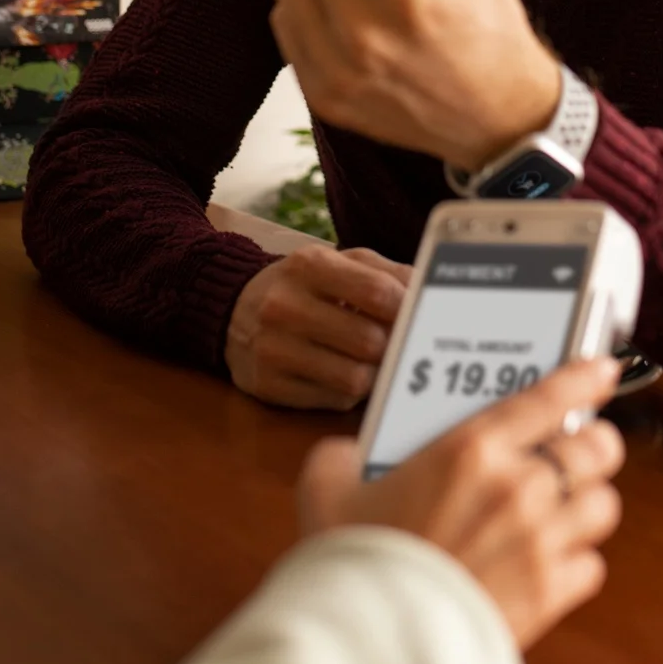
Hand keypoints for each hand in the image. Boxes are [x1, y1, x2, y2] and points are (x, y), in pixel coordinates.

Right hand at [225, 243, 408, 410]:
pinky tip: (344, 373)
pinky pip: (334, 400)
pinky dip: (351, 392)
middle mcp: (285, 305)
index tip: (422, 319)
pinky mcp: (268, 386)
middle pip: (369, 341)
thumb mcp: (341, 263)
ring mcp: (272, 349)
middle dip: (393, 347)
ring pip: (355, 378)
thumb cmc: (305, 286)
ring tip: (373, 361)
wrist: (234, 310)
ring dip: (375, 373)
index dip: (410, 310)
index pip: (378, 292)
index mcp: (309, 265)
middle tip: (400, 345)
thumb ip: (388, 274)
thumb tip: (428, 297)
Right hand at [298, 356, 625, 649]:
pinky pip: (590, 566)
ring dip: (588, 503)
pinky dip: (576, 564)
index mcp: (471, 449)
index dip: (585, 377)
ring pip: (603, 504)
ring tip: (566, 506)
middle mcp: (518, 486)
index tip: (601, 371)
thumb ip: (341, 459)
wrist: (373, 646)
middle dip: (596, 443)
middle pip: (597, 446)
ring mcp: (540, 540)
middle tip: (580, 447)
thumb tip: (345, 456)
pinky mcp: (549, 593)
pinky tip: (548, 564)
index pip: (551, 395)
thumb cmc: (354, 565)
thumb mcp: (328, 491)